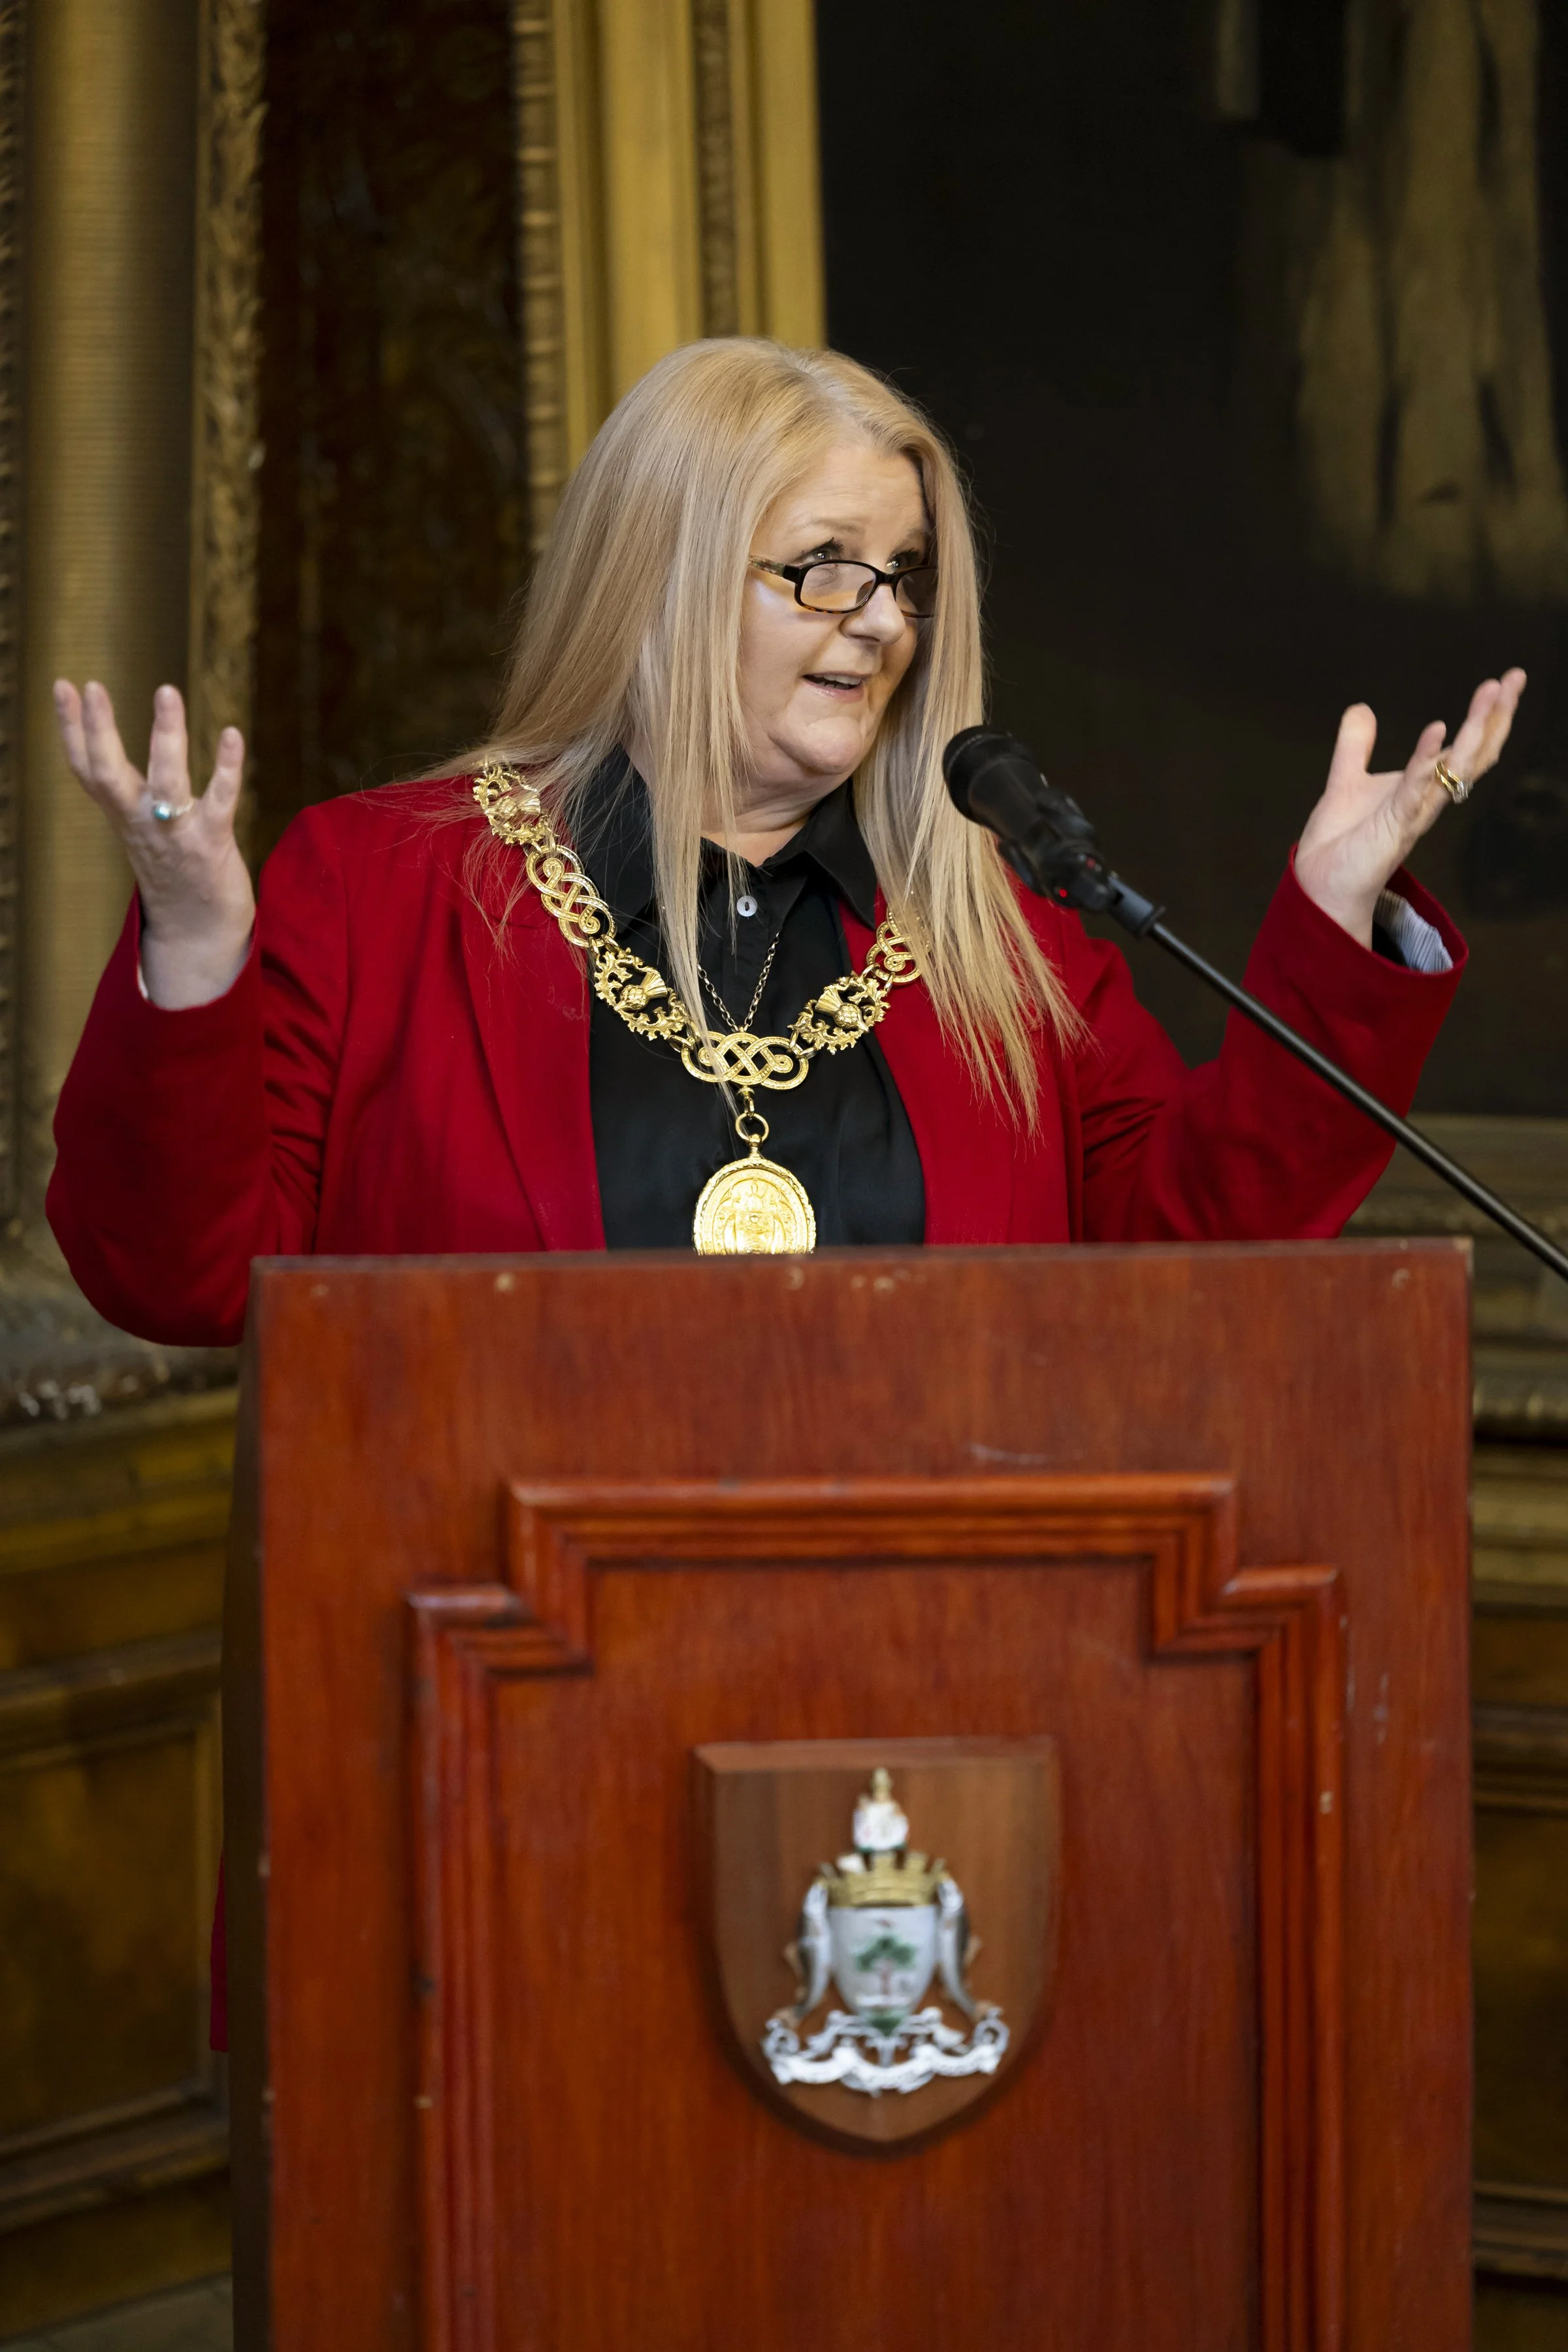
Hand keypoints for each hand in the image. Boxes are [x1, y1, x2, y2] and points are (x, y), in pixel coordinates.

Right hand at [54, 679, 255, 1008]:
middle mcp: (141, 823)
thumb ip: (125, 793)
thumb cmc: (174, 873)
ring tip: (166, 691)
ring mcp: (175, 834)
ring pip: (165, 781)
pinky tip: (231, 733)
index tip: (63, 685)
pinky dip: (226, 767)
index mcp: (123, 815)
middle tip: (93, 686)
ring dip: (166, 735)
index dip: (71, 728)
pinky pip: (219, 801)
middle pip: (109, 773)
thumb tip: (103, 751)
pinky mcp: (211, 844)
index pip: (87, 768)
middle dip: (98, 729)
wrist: (198, 935)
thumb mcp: (139, 828)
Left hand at [1295, 669, 1526, 946]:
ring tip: (1491, 693)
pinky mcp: (1393, 828)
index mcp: (1422, 788)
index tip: (1503, 680)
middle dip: (1495, 717)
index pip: (1465, 748)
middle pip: (1475, 755)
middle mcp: (1427, 800)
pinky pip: (1414, 790)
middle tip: (1514, 677)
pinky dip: (1425, 760)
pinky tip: (1437, 730)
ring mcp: (1414, 814)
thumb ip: (1355, 746)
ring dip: (1475, 731)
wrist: (1320, 886)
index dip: (1486, 716)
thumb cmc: (1340, 843)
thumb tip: (1362, 707)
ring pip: (1457, 770)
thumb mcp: (1346, 781)